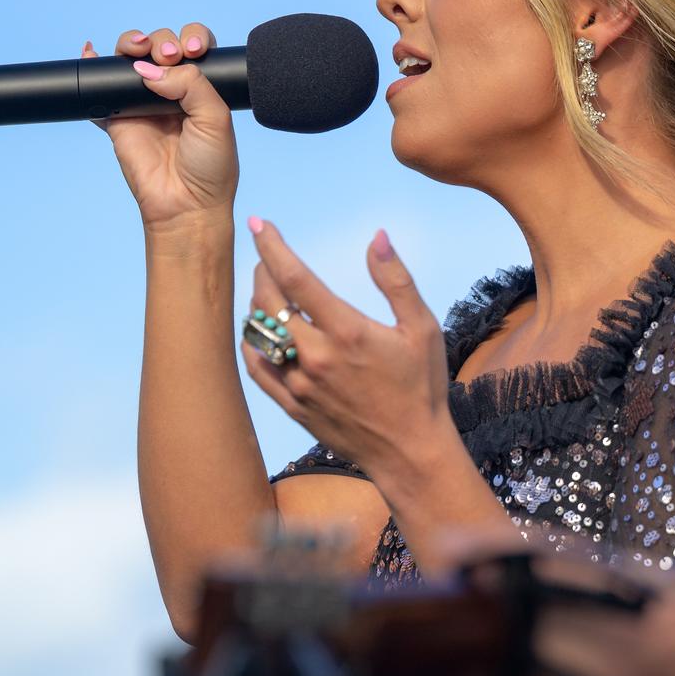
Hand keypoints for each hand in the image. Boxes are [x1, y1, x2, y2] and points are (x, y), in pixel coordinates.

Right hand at [87, 26, 238, 232]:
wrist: (187, 204)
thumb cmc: (210, 167)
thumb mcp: (216, 118)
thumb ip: (190, 83)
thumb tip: (150, 68)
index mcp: (202, 88)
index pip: (193, 46)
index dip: (190, 38)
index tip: (192, 50)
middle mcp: (173, 91)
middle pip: (159, 46)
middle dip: (161, 42)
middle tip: (168, 56)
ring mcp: (143, 103)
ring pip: (129, 59)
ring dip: (129, 43)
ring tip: (135, 48)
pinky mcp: (117, 118)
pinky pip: (100, 89)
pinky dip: (92, 67)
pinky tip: (91, 51)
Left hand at [240, 219, 455, 484]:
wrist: (410, 452)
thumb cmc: (422, 387)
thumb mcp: (422, 328)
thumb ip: (396, 280)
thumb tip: (377, 237)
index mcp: (346, 332)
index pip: (295, 278)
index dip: (272, 246)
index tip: (259, 223)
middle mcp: (315, 356)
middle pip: (267, 303)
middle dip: (263, 272)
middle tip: (269, 259)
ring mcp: (299, 384)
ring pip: (257, 335)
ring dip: (257, 307)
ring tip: (268, 293)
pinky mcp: (293, 406)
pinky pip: (257, 369)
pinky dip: (252, 344)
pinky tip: (260, 334)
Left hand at [400, 545, 674, 675]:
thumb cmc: (649, 619)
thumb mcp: (573, 570)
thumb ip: (501, 555)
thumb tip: (445, 550)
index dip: (424, 665)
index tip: (441, 623)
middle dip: (468, 658)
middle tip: (491, 613)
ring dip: (501, 666)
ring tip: (541, 627)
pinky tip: (563, 649)